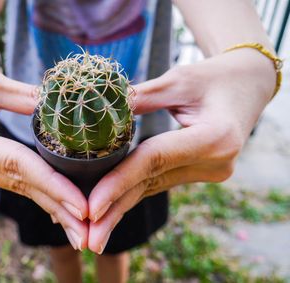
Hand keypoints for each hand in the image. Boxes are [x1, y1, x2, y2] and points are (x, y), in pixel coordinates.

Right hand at [0, 57, 87, 249]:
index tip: (82, 206)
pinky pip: (15, 183)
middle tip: (89, 234)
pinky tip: (61, 213)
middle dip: (59, 209)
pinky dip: (40, 194)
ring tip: (82, 228)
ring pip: (21, 189)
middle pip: (22, 186)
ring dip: (54, 208)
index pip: (17, 165)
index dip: (52, 185)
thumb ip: (25, 97)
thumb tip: (65, 109)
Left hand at [86, 49, 275, 253]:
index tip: (90, 207)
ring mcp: (210, 171)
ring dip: (121, 208)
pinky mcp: (200, 172)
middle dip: (116, 212)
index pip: (156, 160)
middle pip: (152, 184)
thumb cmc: (215, 77)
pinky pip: (159, 182)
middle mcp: (215, 162)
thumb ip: (141, 97)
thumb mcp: (178, 80)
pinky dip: (134, 193)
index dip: (119, 182)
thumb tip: (99, 111)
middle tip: (88, 241)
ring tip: (93, 234)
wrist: (247, 86)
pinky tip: (112, 210)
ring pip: (153, 189)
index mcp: (214, 136)